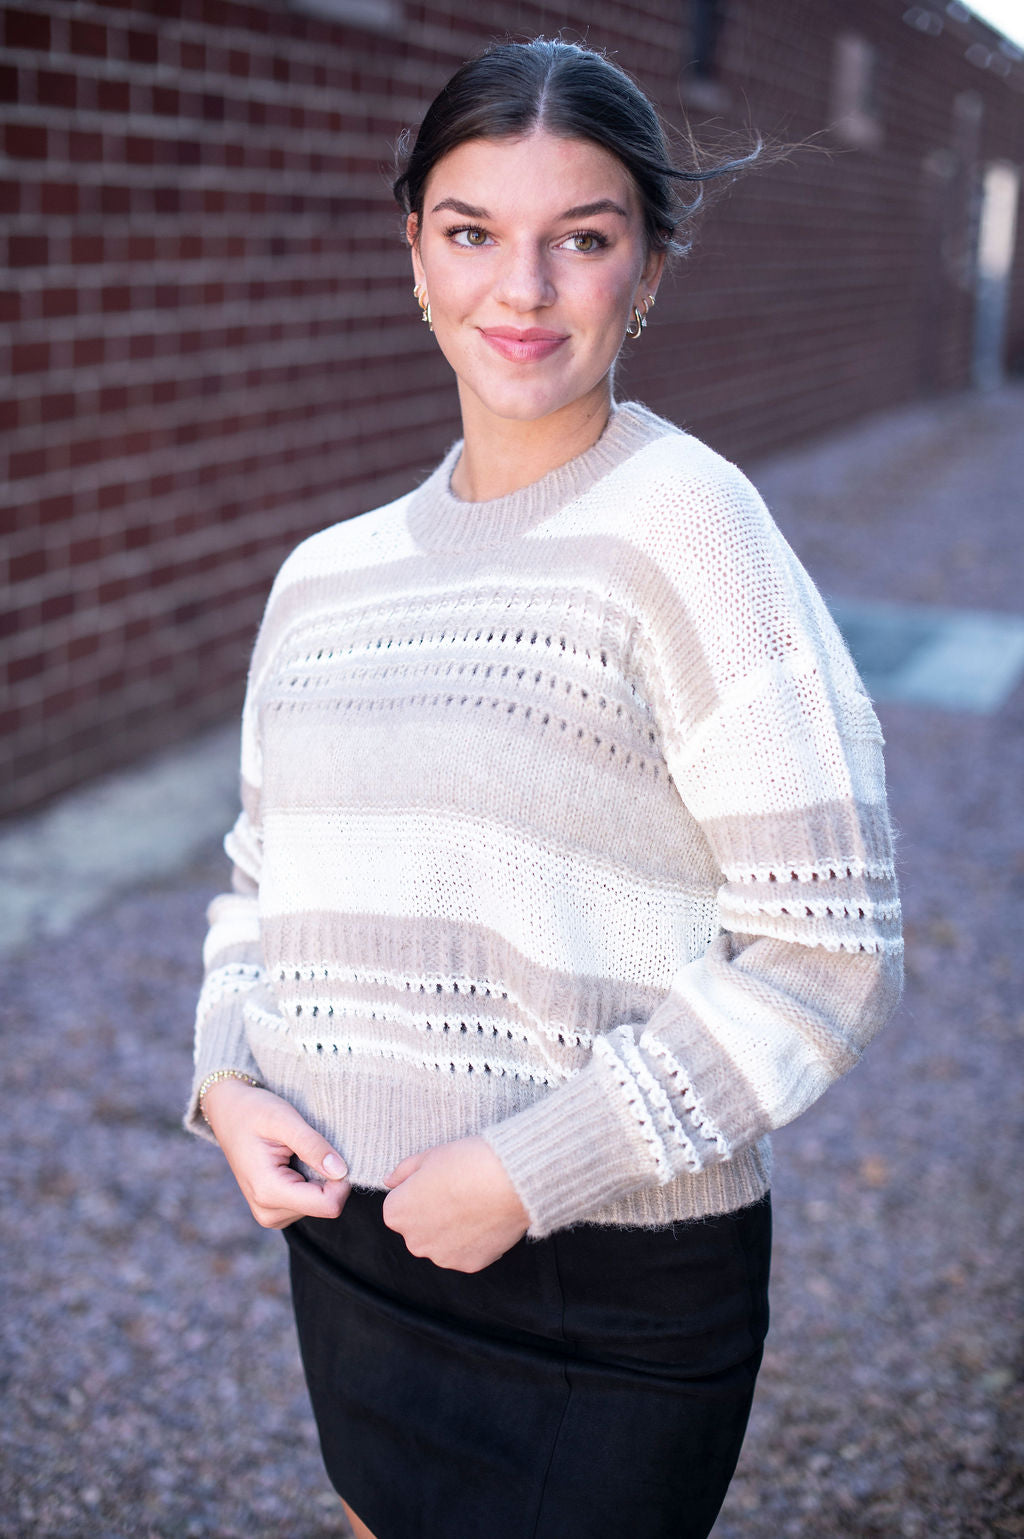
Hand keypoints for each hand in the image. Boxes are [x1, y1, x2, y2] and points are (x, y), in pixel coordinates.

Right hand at [201, 1078, 349, 1229]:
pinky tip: (293, 1162)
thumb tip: (341, 1172)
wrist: (229, 1114)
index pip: (327, 1205)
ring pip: (319, 1205)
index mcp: (268, 1192)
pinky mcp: (275, 1211)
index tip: (334, 1152)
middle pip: (325, 1206)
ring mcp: (270, 1215)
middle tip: (309, 1147)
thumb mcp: (284, 1119)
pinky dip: (310, 1181)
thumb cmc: (254, 1112)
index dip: (342, 1180)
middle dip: (327, 1177)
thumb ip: (312, 1145)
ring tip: (296, 1153)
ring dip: (318, 1178)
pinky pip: (309, 1203)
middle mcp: (268, 1212)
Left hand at [381, 1136, 528, 1271]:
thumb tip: (388, 1180)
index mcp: (397, 1213)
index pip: (401, 1205)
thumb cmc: (466, 1162)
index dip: (421, 1190)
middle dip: (434, 1214)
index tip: (440, 1181)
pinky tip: (486, 1219)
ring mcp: (441, 1257)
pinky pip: (466, 1252)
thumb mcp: (429, 1156)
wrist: (509, 1181)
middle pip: (420, 1227)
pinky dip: (474, 1240)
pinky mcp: (468, 1265)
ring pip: (442, 1242)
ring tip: (475, 1205)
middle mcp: (414, 1242)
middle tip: (458, 1192)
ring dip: (453, 1229)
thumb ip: (403, 1172)